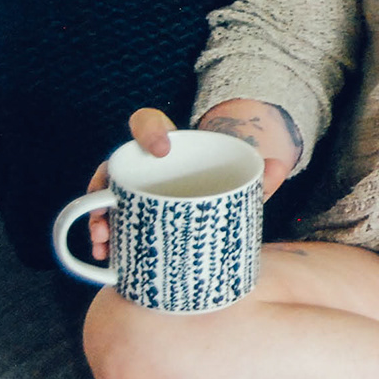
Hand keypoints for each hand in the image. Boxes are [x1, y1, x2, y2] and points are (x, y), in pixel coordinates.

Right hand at [83, 104, 298, 260]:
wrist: (219, 196)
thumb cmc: (226, 180)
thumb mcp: (243, 176)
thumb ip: (260, 174)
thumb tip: (280, 165)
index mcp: (170, 144)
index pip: (147, 122)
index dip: (147, 130)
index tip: (162, 149)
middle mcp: (144, 164)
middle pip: (114, 164)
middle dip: (104, 186)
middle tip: (107, 211)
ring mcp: (134, 189)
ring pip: (104, 195)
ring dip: (97, 218)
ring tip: (103, 241)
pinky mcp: (131, 213)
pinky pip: (110, 221)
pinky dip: (106, 238)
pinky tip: (107, 256)